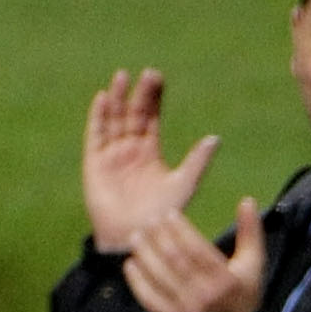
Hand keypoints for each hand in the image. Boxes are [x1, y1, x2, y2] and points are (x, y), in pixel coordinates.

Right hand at [83, 68, 220, 251]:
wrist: (137, 237)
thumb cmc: (163, 217)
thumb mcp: (184, 185)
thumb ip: (197, 162)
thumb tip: (215, 138)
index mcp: (150, 152)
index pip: (151, 117)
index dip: (153, 98)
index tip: (157, 77)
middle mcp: (130, 149)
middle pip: (133, 113)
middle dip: (138, 93)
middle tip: (147, 74)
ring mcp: (111, 154)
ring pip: (113, 119)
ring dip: (116, 98)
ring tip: (122, 77)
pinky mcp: (95, 162)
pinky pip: (95, 134)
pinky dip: (98, 117)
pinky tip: (102, 99)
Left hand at [122, 200, 267, 311]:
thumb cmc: (243, 293)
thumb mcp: (253, 263)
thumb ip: (250, 232)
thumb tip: (247, 200)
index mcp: (226, 281)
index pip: (197, 250)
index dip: (180, 230)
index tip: (168, 214)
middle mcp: (206, 296)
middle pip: (175, 261)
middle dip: (159, 238)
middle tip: (147, 221)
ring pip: (160, 277)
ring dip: (145, 254)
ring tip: (136, 237)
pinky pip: (151, 300)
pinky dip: (138, 282)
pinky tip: (131, 264)